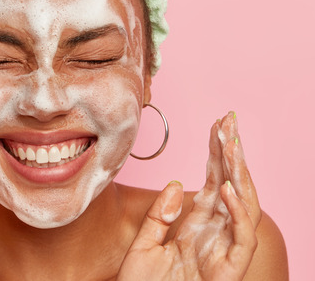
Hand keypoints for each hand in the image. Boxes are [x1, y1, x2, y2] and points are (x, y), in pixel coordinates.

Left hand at [118, 112, 260, 279]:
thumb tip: (177, 183)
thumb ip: (159, 216)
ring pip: (242, 205)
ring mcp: (224, 249)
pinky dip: (236, 211)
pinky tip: (224, 187)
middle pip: (230, 185)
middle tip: (229, 121)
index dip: (217, 153)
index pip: (212, 181)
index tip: (218, 124)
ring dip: (238, 173)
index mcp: (196, 225)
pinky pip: (241, 236)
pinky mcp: (229, 268)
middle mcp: (214, 233)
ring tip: (231, 144)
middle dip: (232, 153)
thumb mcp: (144, 246)